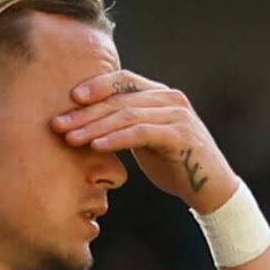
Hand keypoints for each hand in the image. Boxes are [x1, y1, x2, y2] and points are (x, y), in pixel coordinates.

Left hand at [51, 70, 237, 213]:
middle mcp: (171, 99)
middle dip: (85, 112)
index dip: (95, 86)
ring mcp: (178, 116)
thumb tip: (86, 121)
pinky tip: (96, 146)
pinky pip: (141, 133)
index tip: (68, 99)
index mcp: (161, 94)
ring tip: (71, 138)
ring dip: (95, 126)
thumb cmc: (174, 165)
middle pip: (120, 98)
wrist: (211, 190)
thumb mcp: (146, 140)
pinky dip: (116, 138)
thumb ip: (126, 124)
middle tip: (57, 124)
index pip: (123, 79)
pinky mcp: (181, 136)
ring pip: (127, 114)